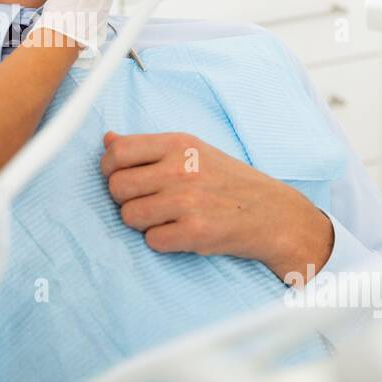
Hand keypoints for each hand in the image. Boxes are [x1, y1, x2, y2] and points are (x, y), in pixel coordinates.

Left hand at [100, 130, 333, 281]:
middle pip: (117, 187)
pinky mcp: (195, 232)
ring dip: (142, 223)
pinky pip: (152, 241)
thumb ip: (147, 147)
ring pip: (129, 216)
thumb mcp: (191, 151)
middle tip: (147, 202)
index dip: (110, 169)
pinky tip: (181, 233)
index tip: (121, 178)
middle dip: (125, 200)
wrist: (273, 214)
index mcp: (178, 143)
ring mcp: (188, 200)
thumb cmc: (228, 182)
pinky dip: (162, 242)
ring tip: (166, 218)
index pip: (117, 152)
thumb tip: (107, 139)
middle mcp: (182, 168)